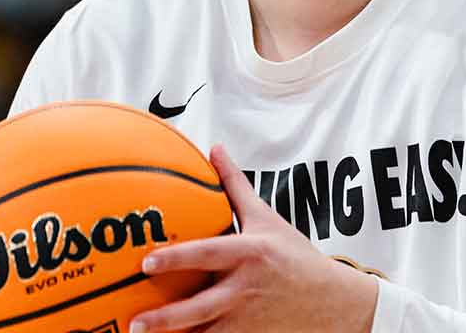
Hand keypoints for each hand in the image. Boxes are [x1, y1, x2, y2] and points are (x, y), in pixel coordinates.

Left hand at [129, 145, 378, 332]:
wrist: (330, 301)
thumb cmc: (294, 256)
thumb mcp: (267, 218)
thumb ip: (236, 185)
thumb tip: (215, 150)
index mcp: (249, 253)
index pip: (208, 254)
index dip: (177, 258)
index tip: (147, 262)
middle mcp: (245, 288)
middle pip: (200, 307)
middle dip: (166, 317)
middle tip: (134, 321)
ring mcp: (247, 319)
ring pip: (204, 332)